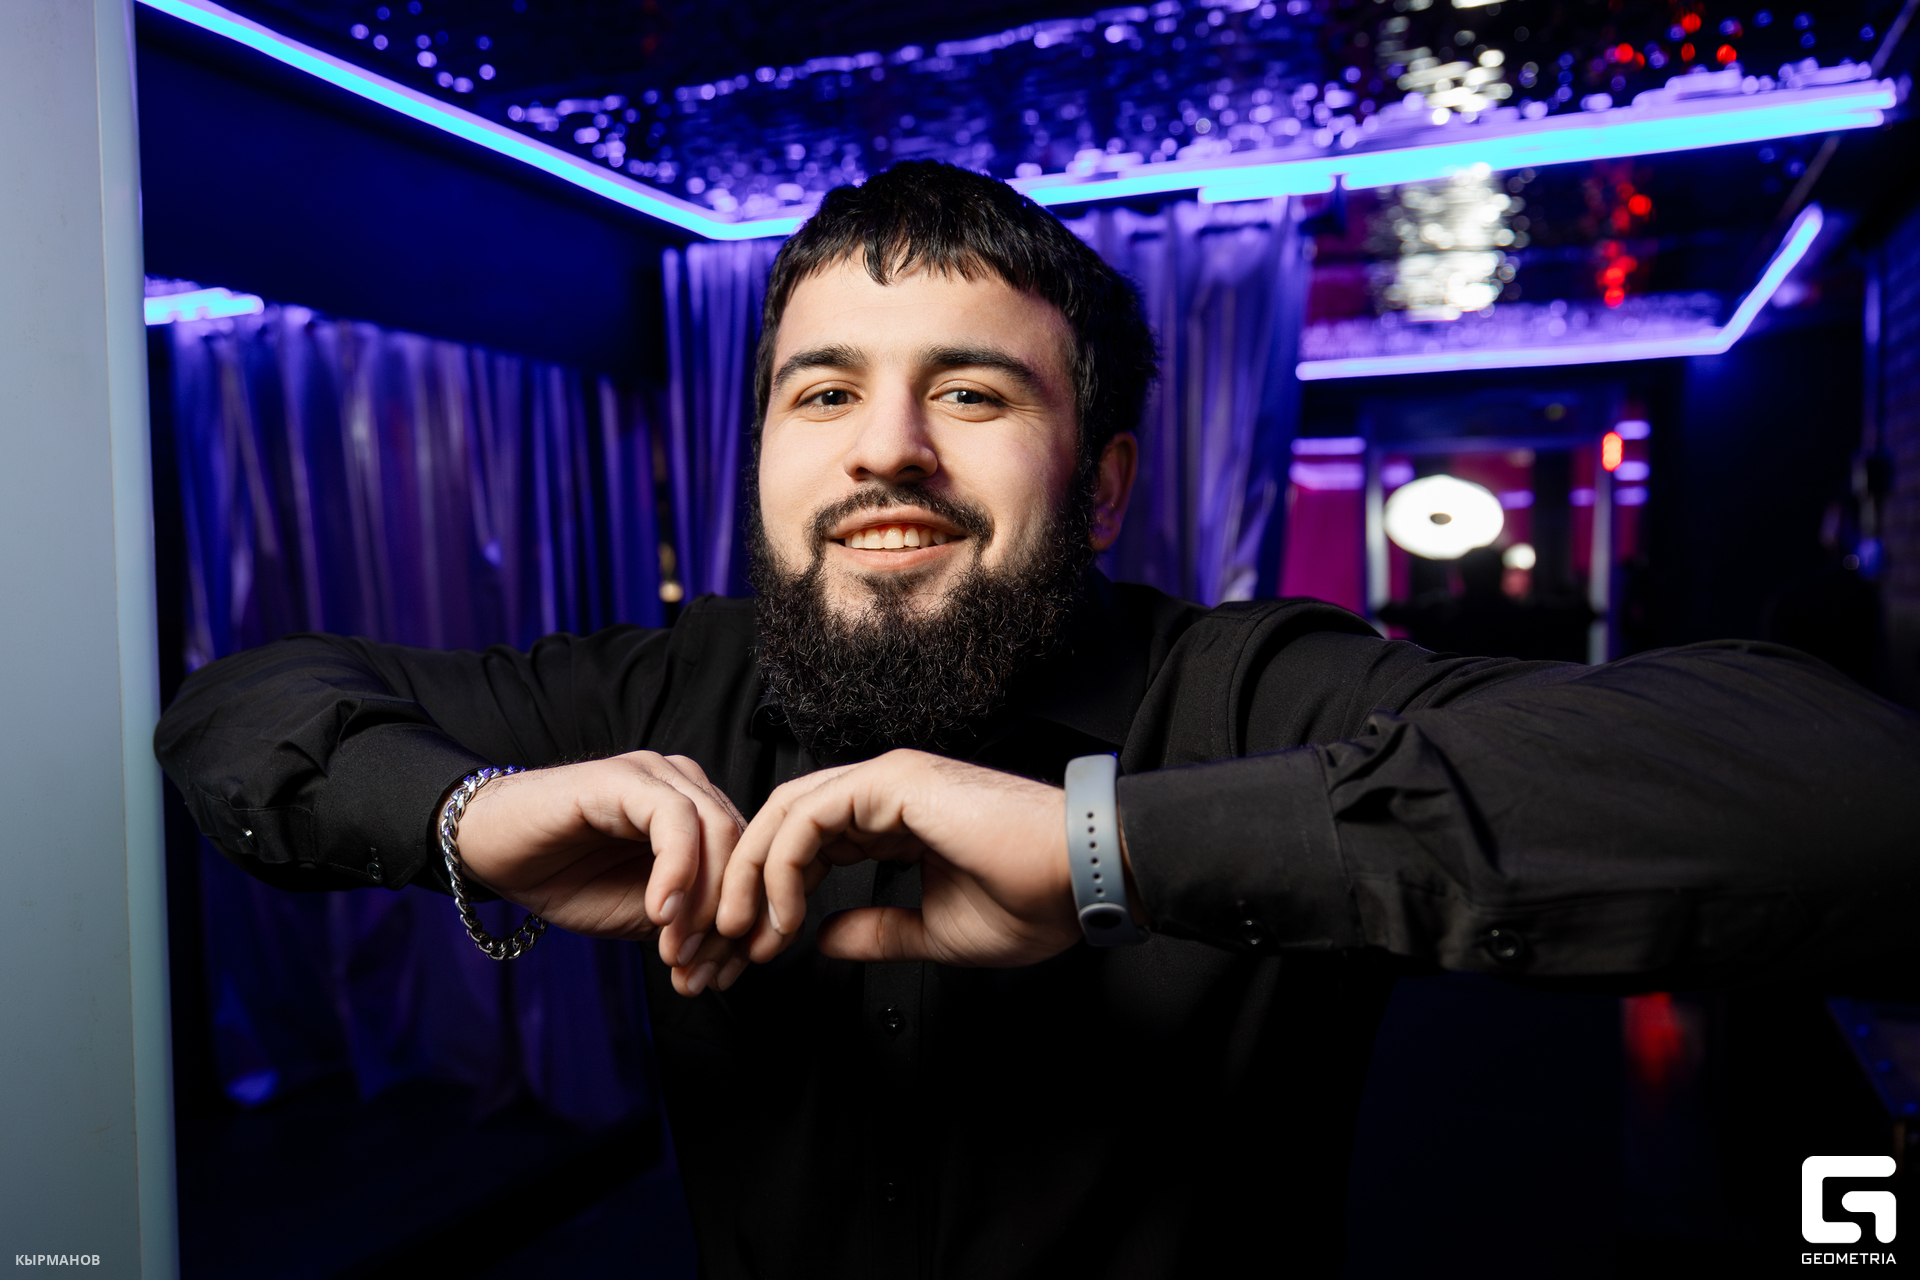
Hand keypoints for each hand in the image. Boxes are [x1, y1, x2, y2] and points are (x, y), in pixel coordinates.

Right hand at [455, 751, 751, 994]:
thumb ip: (693, 924)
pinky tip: (661, 912)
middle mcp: (689, 788)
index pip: (752, 865)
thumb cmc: (568, 878)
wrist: (493, 854)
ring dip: (705, 903)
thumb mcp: (644, 915)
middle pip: (744, 850)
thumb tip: (735, 953)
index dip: (746, 924)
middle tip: (699, 970)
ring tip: (676, 950)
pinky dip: (678, 871)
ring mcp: (659, 776)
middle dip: (729, 921)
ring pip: (719, 832)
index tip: (724, 976)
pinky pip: (674, 819)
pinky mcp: (626, 776)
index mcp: (703, 816)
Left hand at [714, 750, 1091, 966]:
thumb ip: (876, 930)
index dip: (778, 895)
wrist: (1085, 876)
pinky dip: (784, 866)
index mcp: (896, 816)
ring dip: (755, 875)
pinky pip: (810, 816)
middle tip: (731, 944)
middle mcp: (884, 787)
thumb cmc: (1034, 900)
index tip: (764, 952)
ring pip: (786, 812)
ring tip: (746, 934)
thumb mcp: (935, 930)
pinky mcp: (891, 781)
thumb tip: (820, 939)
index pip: (811, 842)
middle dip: (749, 883)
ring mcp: (885, 777)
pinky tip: (785, 915)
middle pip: (785, 821)